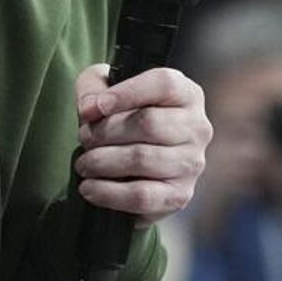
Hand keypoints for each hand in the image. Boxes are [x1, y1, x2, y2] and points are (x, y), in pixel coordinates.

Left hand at [73, 65, 212, 225]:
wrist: (134, 166)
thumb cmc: (121, 119)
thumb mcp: (104, 90)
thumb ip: (92, 88)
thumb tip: (90, 109)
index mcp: (186, 94)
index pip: (164, 84)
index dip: (126, 93)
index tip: (92, 108)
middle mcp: (197, 127)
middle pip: (149, 123)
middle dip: (105, 132)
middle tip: (84, 138)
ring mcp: (192, 163)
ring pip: (142, 159)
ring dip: (102, 162)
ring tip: (84, 164)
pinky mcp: (179, 195)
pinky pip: (142, 195)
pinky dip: (108, 193)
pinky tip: (89, 188)